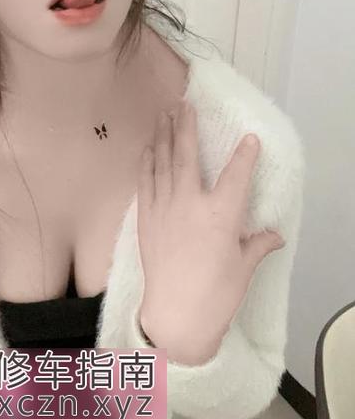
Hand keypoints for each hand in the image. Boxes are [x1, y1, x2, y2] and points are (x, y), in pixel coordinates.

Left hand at [137, 100, 284, 345]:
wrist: (175, 315)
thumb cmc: (216, 294)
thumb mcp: (243, 267)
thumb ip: (257, 245)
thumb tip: (274, 235)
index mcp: (221, 214)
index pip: (237, 175)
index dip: (245, 155)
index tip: (249, 137)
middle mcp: (190, 202)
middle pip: (188, 154)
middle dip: (186, 125)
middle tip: (183, 103)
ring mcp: (164, 207)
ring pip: (163, 161)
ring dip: (163, 135)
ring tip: (163, 114)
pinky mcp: (145, 218)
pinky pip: (145, 181)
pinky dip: (146, 162)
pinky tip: (147, 148)